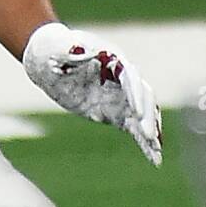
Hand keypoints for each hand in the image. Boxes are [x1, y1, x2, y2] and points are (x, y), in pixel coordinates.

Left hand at [23, 22, 161, 164]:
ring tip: (157, 153)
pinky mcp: (115, 111)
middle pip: (143, 95)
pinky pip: (133, 126)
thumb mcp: (57, 49)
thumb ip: (70, 50)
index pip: (130, 76)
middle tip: (149, 136)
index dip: (135, 94)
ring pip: (143, 112)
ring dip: (151, 130)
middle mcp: (121, 76)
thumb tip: (80, 48)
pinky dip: (143, 140)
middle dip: (147, 115)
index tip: (137, 113)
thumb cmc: (53, 49)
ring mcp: (120, 94)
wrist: (48, 60)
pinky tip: (154, 158)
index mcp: (111, 58)